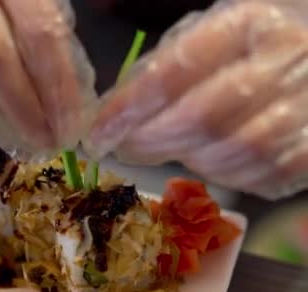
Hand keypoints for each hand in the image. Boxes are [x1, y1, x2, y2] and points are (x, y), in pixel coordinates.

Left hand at [84, 0, 307, 199]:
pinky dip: (226, 176)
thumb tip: (116, 114)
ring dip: (188, 160)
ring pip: (230, 154)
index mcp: (249, 22)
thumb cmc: (256, 43)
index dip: (129, 110)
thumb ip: (165, 67)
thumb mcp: (212, 32)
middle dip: (151, 142)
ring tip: (174, 149)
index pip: (174, 72)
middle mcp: (285, 61)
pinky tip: (212, 160)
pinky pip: (261, 177)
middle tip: (125, 149)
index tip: (98, 134)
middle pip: (201, 120)